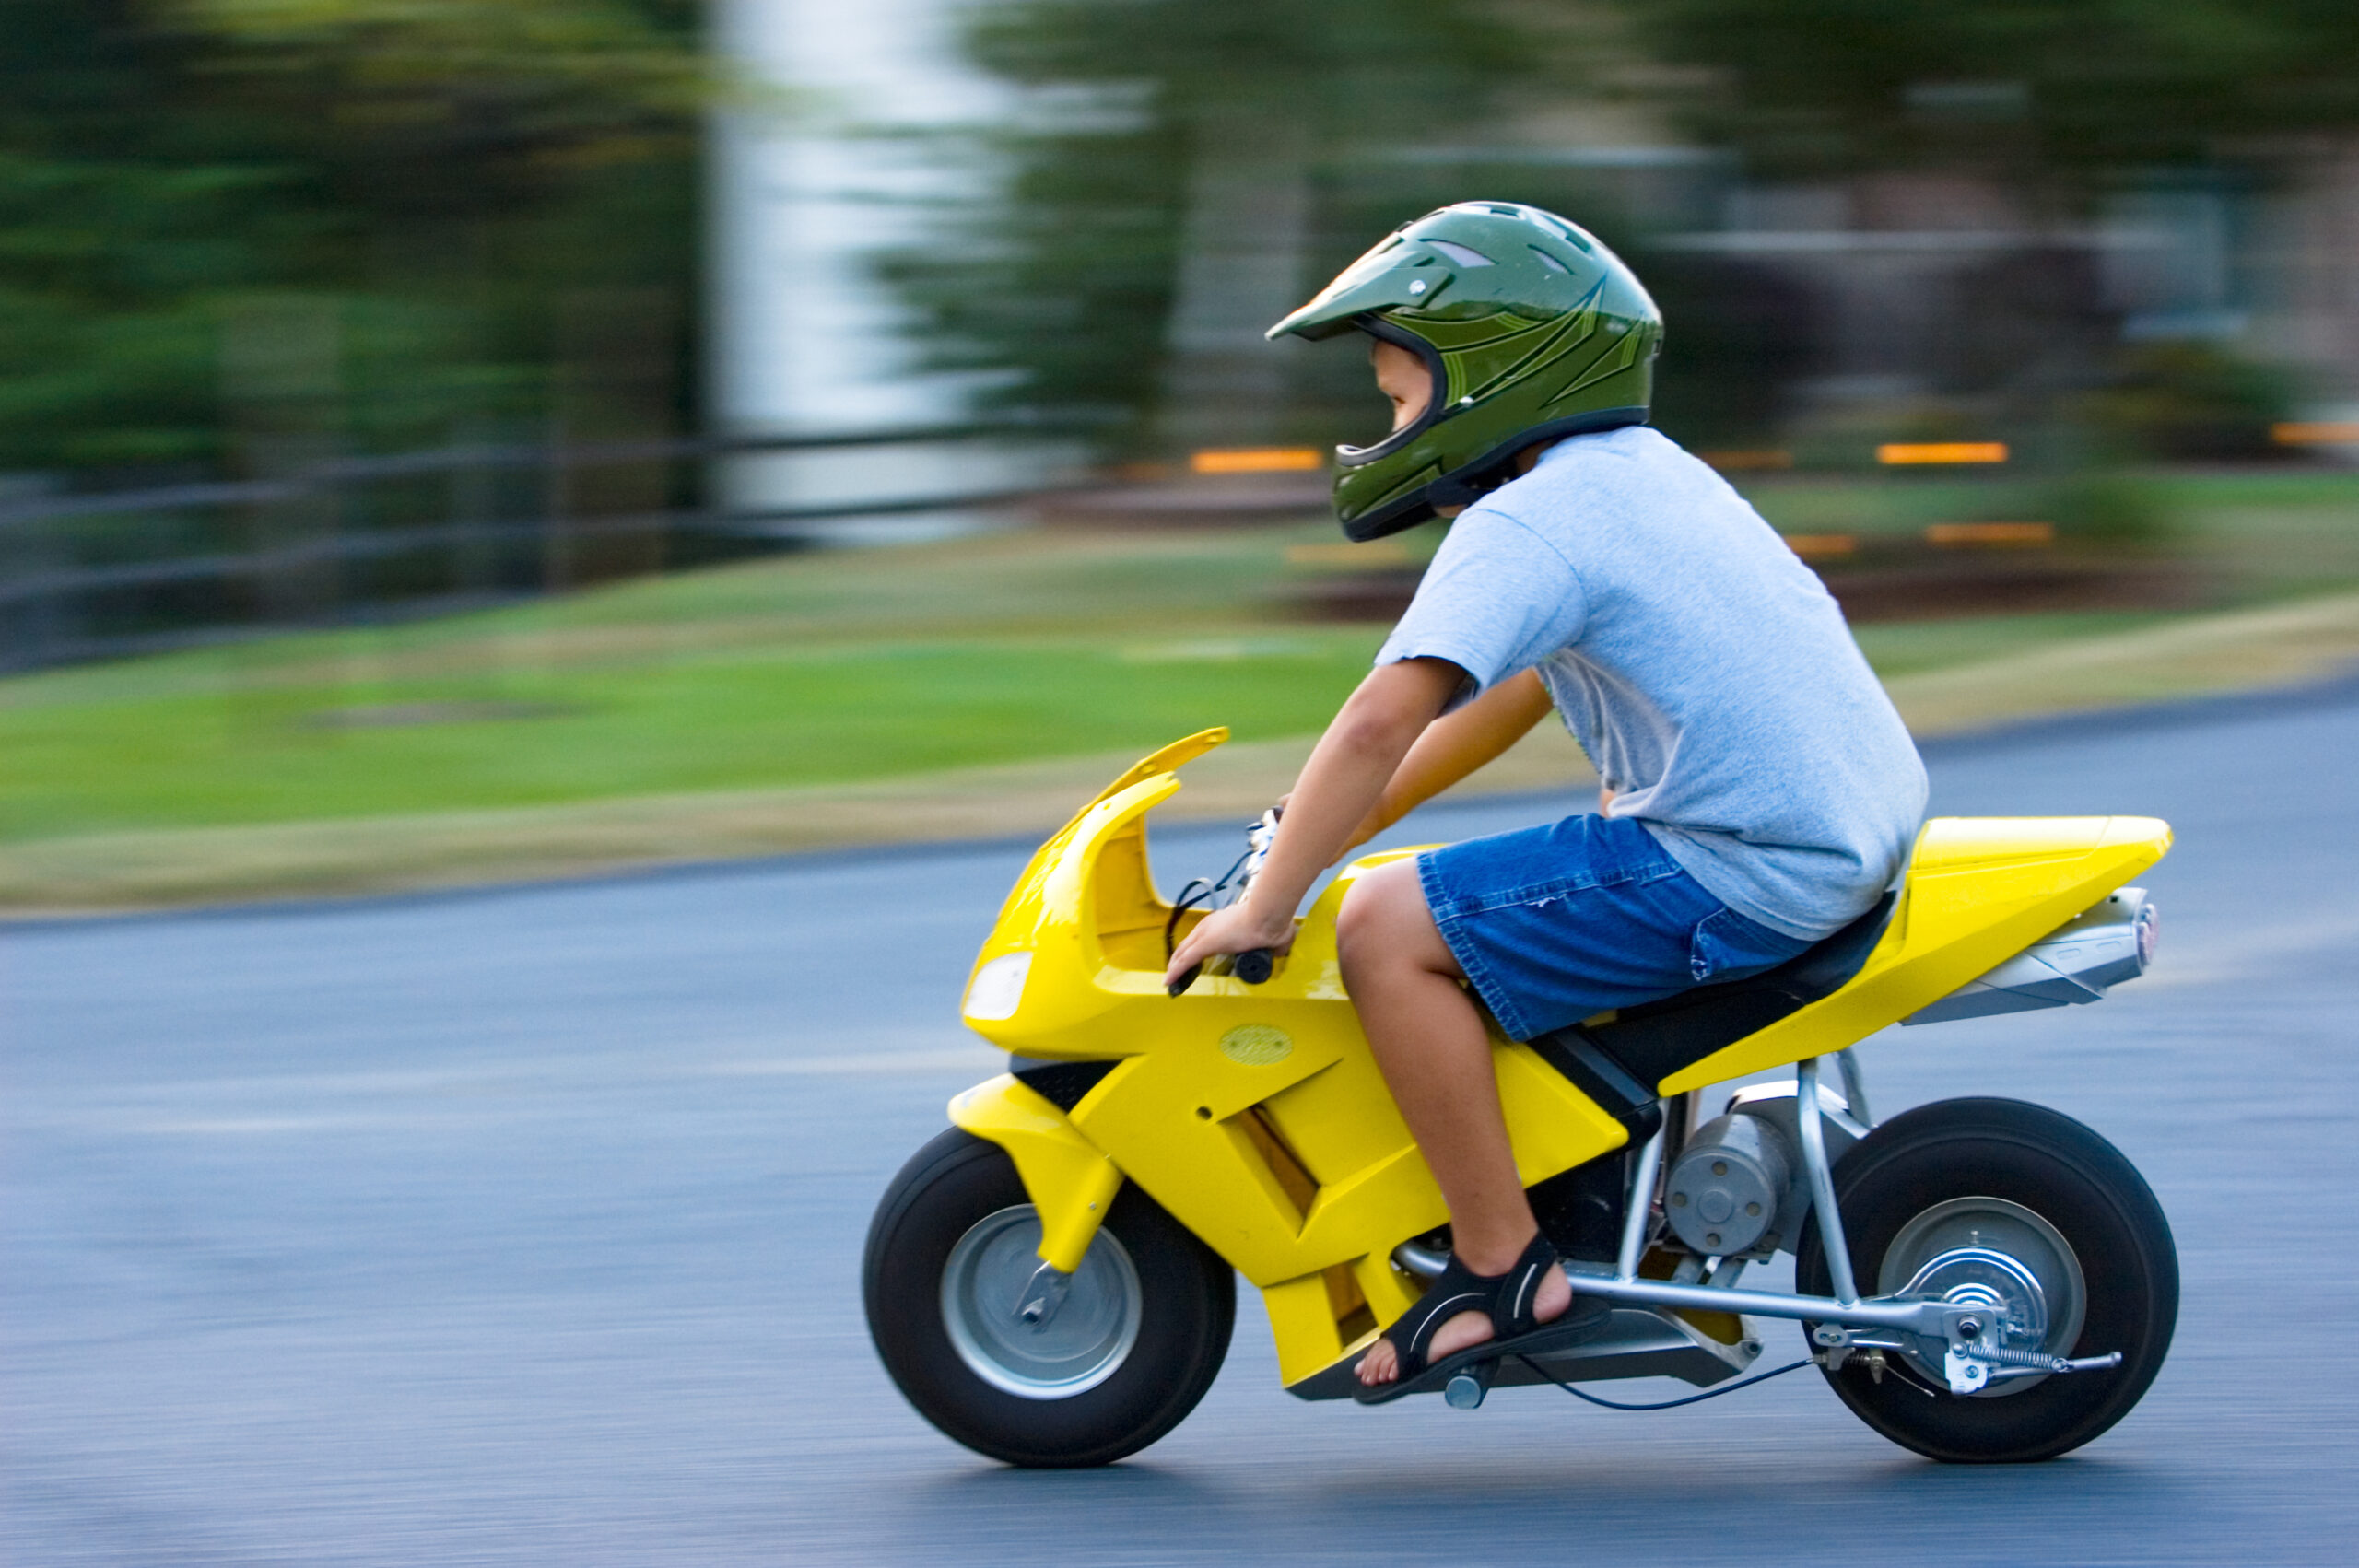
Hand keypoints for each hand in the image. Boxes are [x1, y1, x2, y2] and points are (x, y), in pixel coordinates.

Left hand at [1164, 900, 1295, 990]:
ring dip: (1175, 967)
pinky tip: (1169, 981)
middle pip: (1187, 944)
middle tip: (1176, 974)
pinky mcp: (1205, 944)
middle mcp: (1210, 925)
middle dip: (1179, 959)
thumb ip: (1275, 944)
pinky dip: (1176, 971)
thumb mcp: (1274, 935)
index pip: (1201, 937)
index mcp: (1223, 921)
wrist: (1269, 915)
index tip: (1190, 961)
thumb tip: (1279, 952)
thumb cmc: (1273, 922)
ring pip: (1183, 952)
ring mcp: (1206, 934)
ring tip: (1171, 981)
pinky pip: (1185, 960)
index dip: (1193, 950)